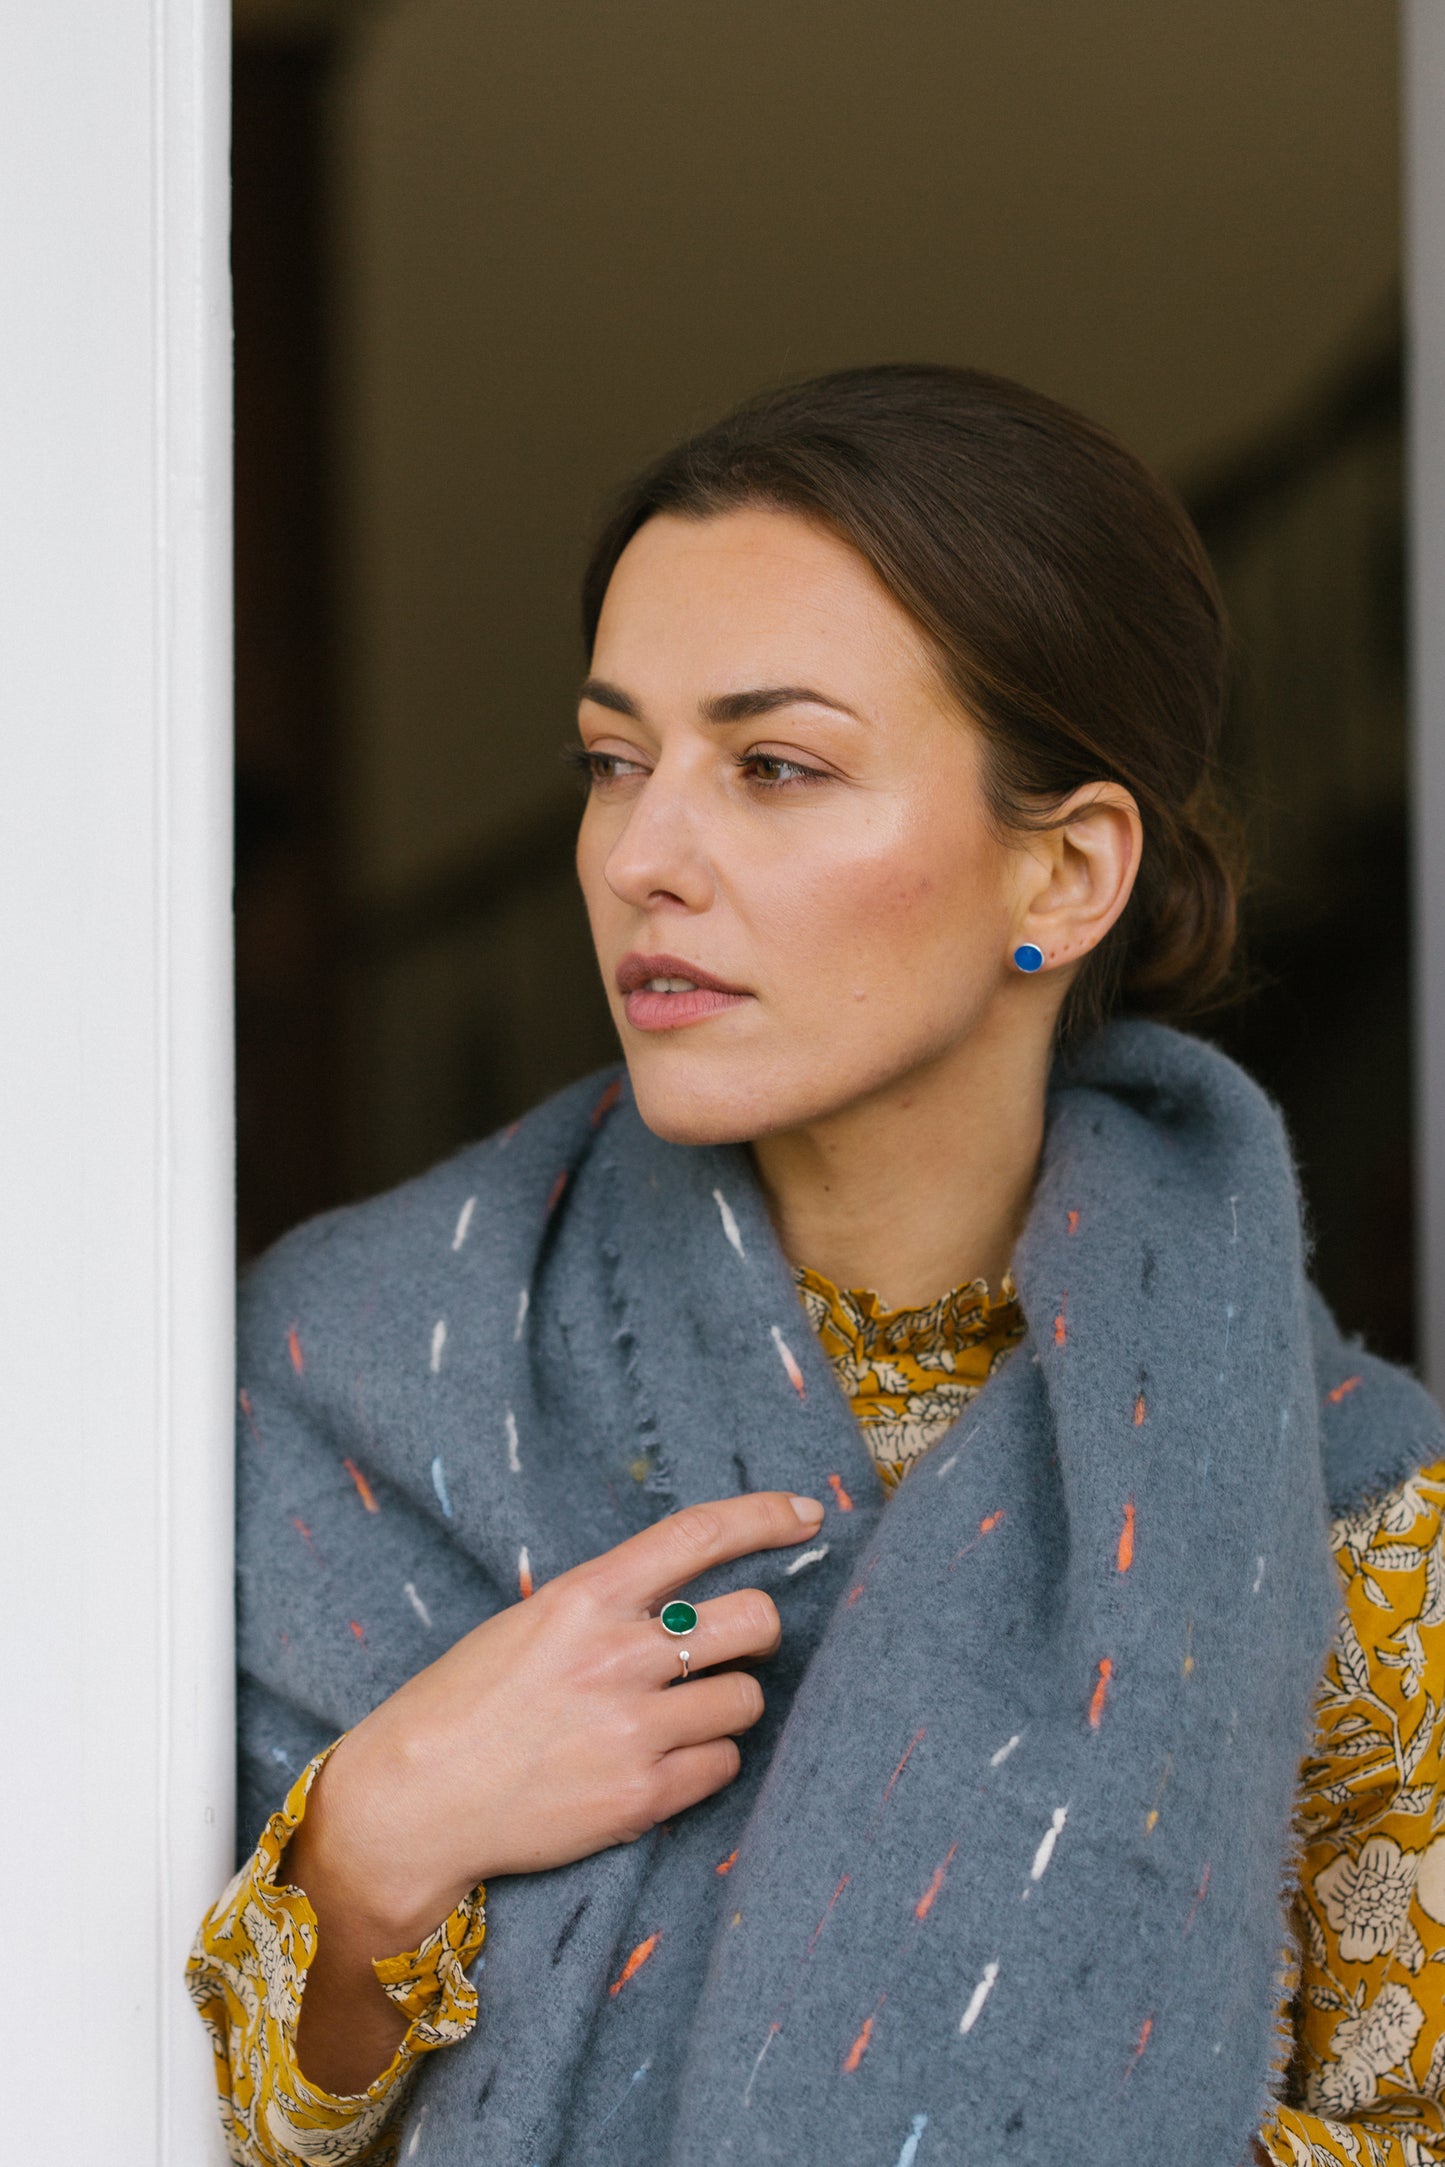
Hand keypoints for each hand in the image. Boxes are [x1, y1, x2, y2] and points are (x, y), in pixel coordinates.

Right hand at [286, 1489, 823, 2091]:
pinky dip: (706, 1762)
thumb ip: (608, 1606)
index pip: (698, 1534)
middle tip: (728, 1648)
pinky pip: (723, 1765)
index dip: (765, 1516)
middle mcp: (618, 1656)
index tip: (807, 1514)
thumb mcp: (530, 1624)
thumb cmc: (464, 1705)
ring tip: (676, 1716)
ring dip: (727, 1705)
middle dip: (756, 1632)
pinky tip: (661, 1762)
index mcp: (585, 1598)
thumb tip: (686, 1599)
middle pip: (755, 1620)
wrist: (413, 1803)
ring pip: (748, 1700)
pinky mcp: (642, 1798)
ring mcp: (634, 1729)